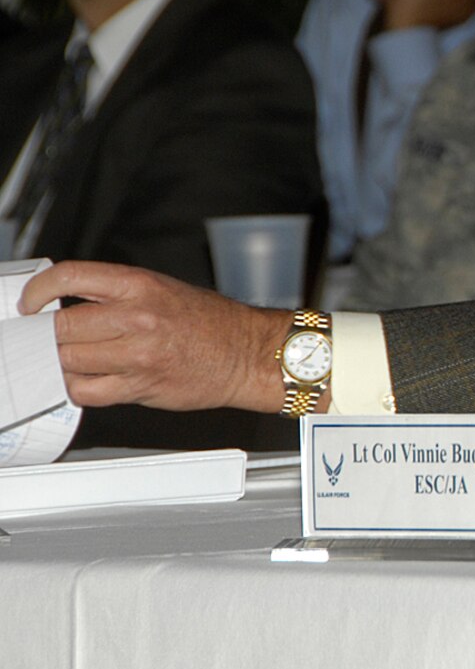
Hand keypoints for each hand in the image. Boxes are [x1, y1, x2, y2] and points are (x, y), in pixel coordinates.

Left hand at [19, 262, 291, 412]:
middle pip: (61, 327)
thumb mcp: (162, 290)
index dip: (39, 291)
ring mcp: (137, 354)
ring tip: (70, 359)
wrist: (249, 353)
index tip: (31, 304)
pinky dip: (76, 387)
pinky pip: (85, 391)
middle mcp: (137, 317)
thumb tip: (65, 304)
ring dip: (61, 363)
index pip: (69, 278)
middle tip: (48, 338)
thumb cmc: (211, 323)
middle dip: (48, 335)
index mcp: (140, 285)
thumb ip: (114, 296)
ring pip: (68, 361)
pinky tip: (84, 379)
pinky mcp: (140, 386)